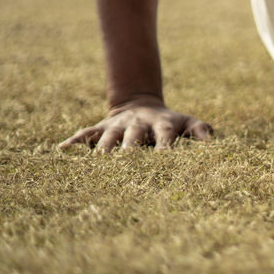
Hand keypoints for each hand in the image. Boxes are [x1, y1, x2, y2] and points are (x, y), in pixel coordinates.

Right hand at [59, 96, 213, 152]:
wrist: (142, 104)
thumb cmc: (170, 123)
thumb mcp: (187, 122)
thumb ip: (200, 130)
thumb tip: (211, 140)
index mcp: (162, 124)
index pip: (165, 135)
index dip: (165, 148)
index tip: (164, 162)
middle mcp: (138, 124)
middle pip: (133, 137)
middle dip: (129, 152)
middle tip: (126, 168)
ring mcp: (118, 125)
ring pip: (109, 137)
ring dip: (103, 151)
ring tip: (97, 166)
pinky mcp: (101, 127)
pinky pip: (86, 134)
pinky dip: (75, 141)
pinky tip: (62, 151)